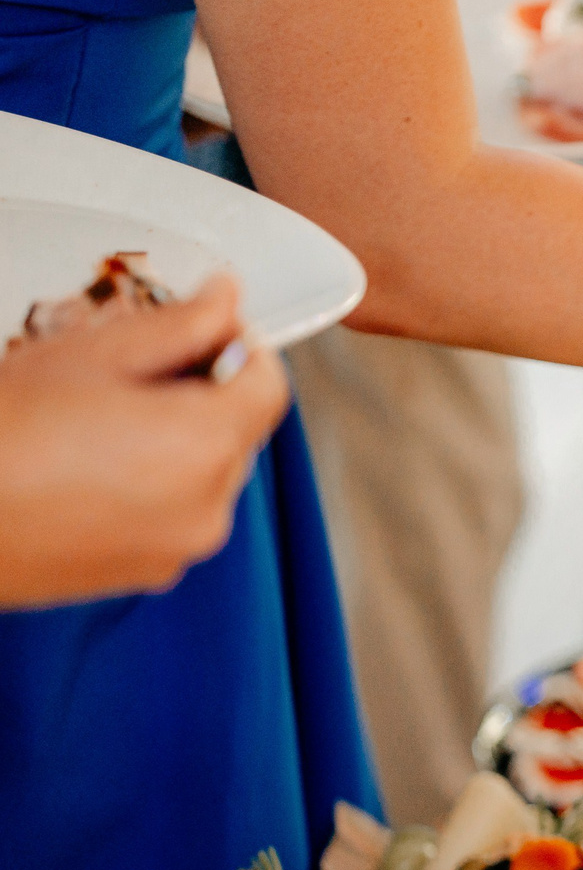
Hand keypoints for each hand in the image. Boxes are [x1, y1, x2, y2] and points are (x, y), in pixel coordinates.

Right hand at [0, 274, 288, 609]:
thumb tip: (226, 298)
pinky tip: (90, 467)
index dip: (241, 347)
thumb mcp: (93, 354)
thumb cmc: (2, 431)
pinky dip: (154, 486)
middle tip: (130, 374)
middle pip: (239, 431)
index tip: (204, 330)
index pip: (270, 385)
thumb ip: (178, 324)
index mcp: (205, 445)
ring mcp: (182, 547)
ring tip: (98, 424)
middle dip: (202, 395)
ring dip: (176, 442)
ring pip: (208, 473)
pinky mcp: (152, 571)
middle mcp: (210, 505)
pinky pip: (177, 513)